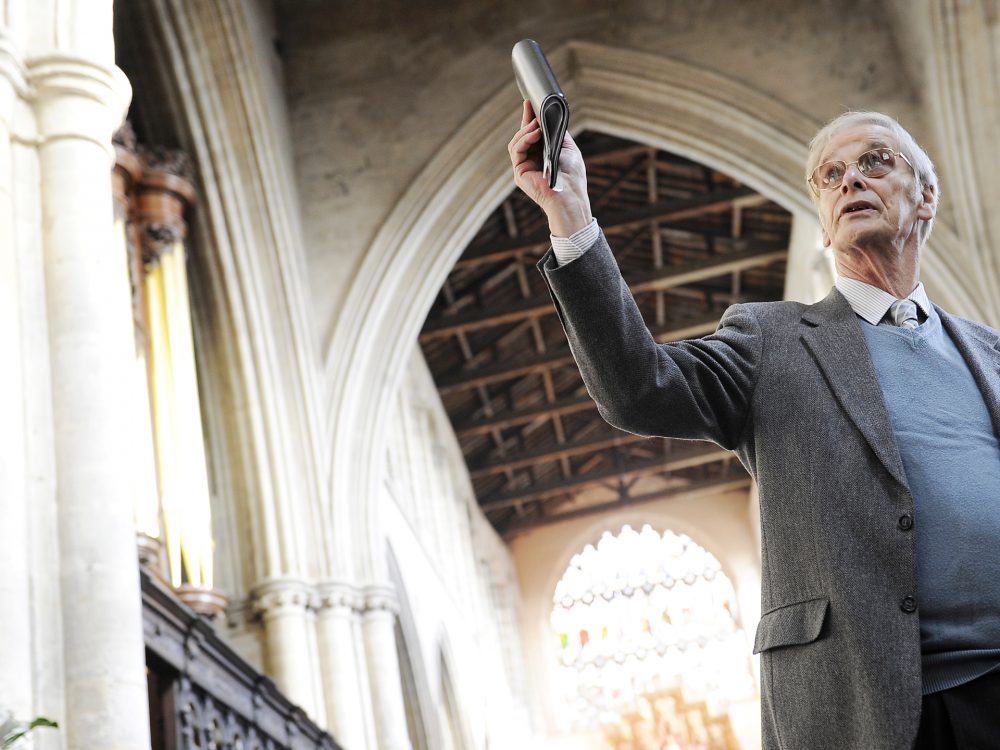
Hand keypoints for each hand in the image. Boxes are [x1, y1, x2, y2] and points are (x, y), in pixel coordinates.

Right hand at [508, 100, 592, 236]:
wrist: (570, 195)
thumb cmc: (572, 176)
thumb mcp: (567, 147)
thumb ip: (557, 133)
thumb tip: (549, 116)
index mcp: (543, 154)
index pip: (533, 133)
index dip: (530, 118)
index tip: (530, 102)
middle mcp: (532, 160)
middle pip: (522, 135)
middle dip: (526, 119)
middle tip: (530, 106)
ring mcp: (524, 166)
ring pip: (516, 141)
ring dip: (525, 130)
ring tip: (537, 125)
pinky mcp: (519, 172)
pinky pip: (516, 150)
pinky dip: (524, 139)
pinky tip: (534, 133)